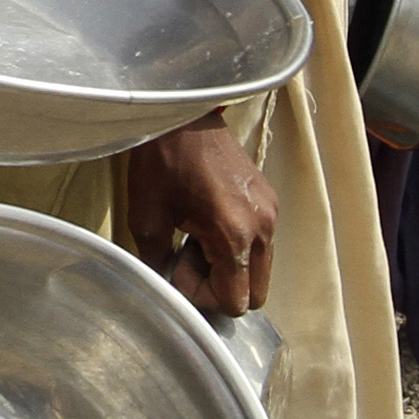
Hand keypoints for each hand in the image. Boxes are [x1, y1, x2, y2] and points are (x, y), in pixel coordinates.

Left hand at [126, 117, 276, 317]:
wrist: (185, 117)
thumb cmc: (162, 164)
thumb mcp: (147, 219)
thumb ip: (159, 263)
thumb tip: (166, 286)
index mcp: (234, 234)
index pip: (235, 301)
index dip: (203, 297)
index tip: (178, 269)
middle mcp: (263, 227)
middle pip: (256, 293)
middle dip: (222, 287)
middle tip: (189, 259)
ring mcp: (271, 213)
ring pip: (260, 270)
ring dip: (230, 267)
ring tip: (197, 238)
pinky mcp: (270, 200)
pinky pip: (261, 245)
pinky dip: (238, 247)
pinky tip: (210, 223)